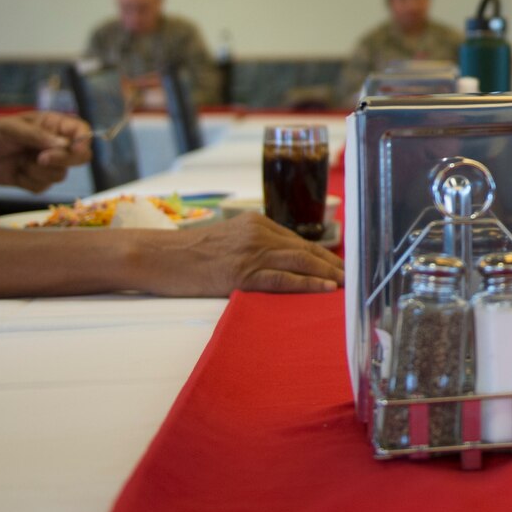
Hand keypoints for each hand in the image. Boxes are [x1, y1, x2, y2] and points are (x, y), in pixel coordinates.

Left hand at [0, 112, 90, 191]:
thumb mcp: (13, 128)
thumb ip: (38, 136)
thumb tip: (65, 144)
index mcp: (54, 126)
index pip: (81, 131)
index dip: (84, 141)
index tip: (74, 149)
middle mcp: (55, 145)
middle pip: (80, 157)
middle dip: (61, 160)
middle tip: (40, 159)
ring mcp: (47, 164)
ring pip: (60, 175)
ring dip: (38, 172)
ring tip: (20, 162)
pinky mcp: (37, 180)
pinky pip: (44, 187)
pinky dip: (29, 181)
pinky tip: (16, 172)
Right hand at [149, 212, 344, 295]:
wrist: (157, 256)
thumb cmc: (188, 253)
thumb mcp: (227, 240)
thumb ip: (253, 246)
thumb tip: (281, 264)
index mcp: (256, 223)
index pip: (298, 240)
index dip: (322, 255)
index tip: (341, 266)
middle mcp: (257, 232)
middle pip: (305, 249)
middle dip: (332, 264)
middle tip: (354, 278)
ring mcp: (249, 251)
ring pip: (299, 262)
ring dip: (327, 274)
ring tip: (346, 286)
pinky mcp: (240, 272)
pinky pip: (281, 278)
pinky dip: (306, 283)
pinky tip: (324, 288)